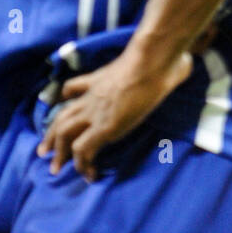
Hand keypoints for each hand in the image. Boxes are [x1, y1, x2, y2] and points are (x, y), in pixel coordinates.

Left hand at [36, 47, 193, 181]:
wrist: (152, 61)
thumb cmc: (159, 58)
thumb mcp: (152, 59)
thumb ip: (161, 64)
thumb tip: (187, 62)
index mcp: (99, 79)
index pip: (73, 88)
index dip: (63, 99)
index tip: (58, 105)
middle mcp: (91, 97)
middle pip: (62, 116)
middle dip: (51, 135)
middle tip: (44, 152)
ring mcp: (95, 112)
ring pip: (64, 134)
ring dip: (59, 153)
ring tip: (56, 169)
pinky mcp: (103, 128)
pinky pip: (84, 151)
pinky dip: (82, 165)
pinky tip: (88, 175)